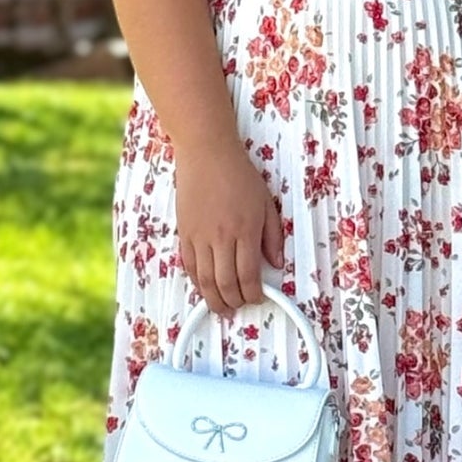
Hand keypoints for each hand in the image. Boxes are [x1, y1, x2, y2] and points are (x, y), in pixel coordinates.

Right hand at [174, 138, 286, 317]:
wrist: (207, 153)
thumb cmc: (239, 175)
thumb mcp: (267, 203)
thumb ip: (273, 236)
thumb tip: (276, 263)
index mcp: (245, 230)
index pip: (249, 275)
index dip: (254, 293)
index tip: (258, 297)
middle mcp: (221, 237)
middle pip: (225, 283)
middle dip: (234, 301)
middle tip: (239, 306)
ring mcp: (199, 236)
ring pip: (204, 280)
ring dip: (213, 299)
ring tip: (221, 308)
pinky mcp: (184, 233)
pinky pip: (189, 266)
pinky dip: (196, 282)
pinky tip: (204, 288)